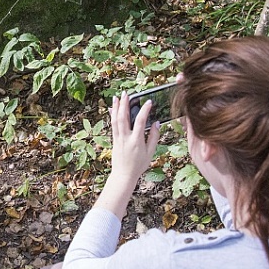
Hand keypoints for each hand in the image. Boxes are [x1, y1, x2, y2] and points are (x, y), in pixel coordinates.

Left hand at [90, 91, 160, 217]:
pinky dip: (112, 115)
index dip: (144, 110)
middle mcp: (125, 138)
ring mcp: (118, 138)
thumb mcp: (150, 152)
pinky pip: (113, 125)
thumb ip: (153, 137)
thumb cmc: (139, 165)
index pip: (140, 122)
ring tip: (117, 97)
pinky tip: (112, 109)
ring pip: (116, 120)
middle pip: (124, 118)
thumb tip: (156, 123)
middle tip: (126, 93)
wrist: (123, 175)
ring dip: (116, 107)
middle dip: (124, 104)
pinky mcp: (114, 140)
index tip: (149, 102)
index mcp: (136, 141)